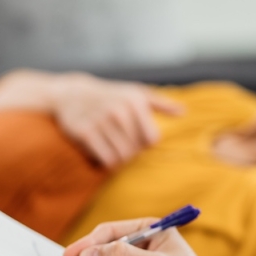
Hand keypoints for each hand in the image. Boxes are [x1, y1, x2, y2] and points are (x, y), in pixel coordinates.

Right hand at [51, 74, 183, 167]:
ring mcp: (101, 121)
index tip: (137, 139)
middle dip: (131, 152)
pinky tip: (102, 152)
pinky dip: (106, 161)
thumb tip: (183, 112)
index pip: (152, 139)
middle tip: (122, 145)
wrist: (73, 94)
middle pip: (136, 150)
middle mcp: (119, 110)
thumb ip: (161, 103)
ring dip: (119, 158)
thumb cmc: (112, 96)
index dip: (145, 143)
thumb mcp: (136, 93)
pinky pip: (105, 159)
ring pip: (122, 157)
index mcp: (135, 101)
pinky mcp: (85, 132)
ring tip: (113, 148)